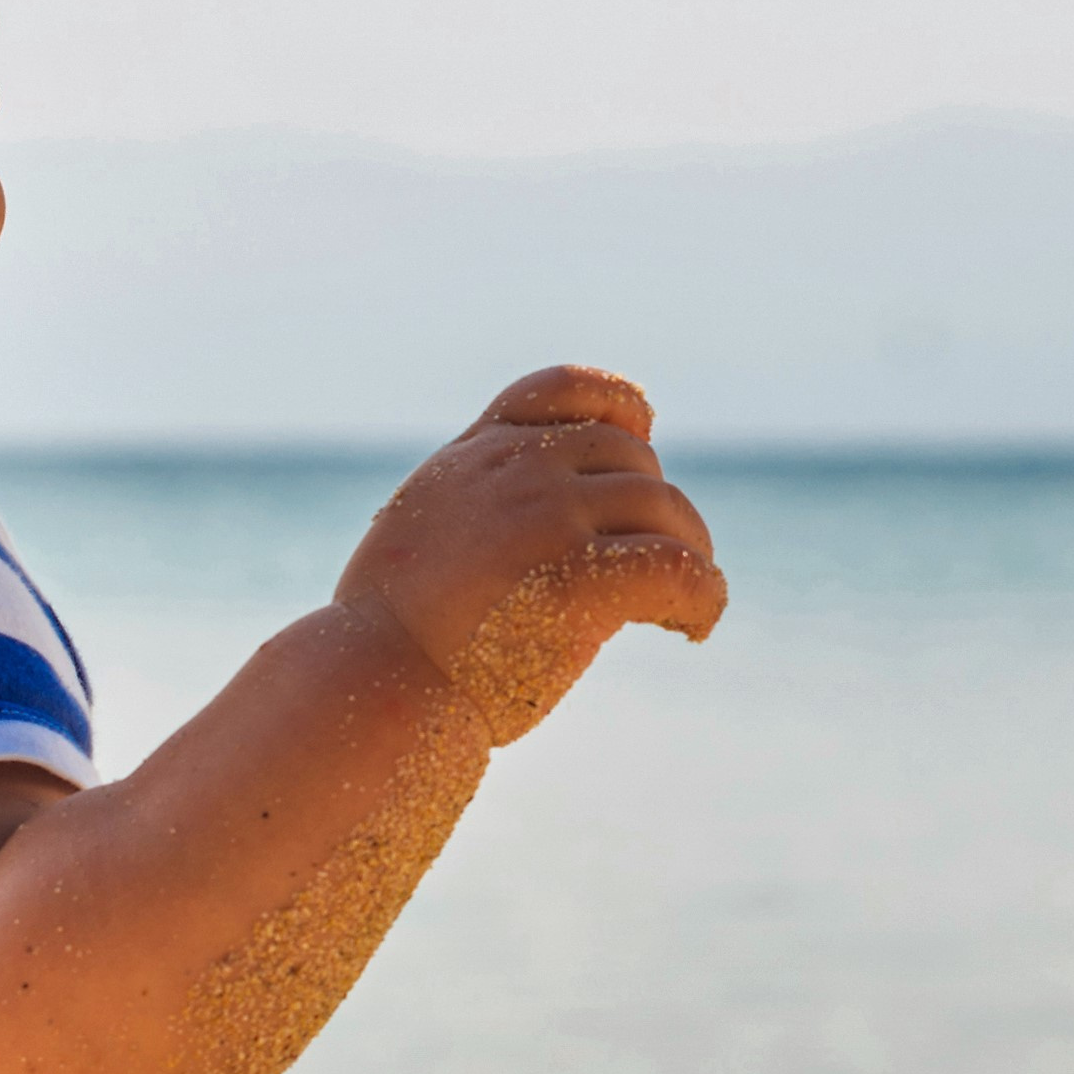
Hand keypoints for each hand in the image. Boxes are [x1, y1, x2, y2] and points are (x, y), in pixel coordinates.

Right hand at [330, 366, 725, 744]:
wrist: (369, 684)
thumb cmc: (388, 640)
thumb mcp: (421, 539)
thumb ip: (477, 511)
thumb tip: (539, 536)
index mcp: (475, 456)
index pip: (563, 389)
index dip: (619, 408)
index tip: (642, 443)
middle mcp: (516, 470)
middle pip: (632, 457)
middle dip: (659, 509)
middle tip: (670, 567)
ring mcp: (548, 516)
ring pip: (665, 508)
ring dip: (692, 552)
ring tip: (688, 606)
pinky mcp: (580, 578)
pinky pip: (678, 567)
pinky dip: (704, 594)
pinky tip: (694, 626)